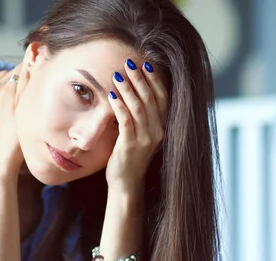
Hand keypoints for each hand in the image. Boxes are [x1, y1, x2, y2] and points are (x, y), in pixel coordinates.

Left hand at [106, 60, 167, 192]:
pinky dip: (119, 106)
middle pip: (151, 99)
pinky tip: (112, 95)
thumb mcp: (143, 134)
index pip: (163, 98)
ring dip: (128, 89)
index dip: (155, 80)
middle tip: (129, 63)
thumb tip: (135, 91)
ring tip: (118, 74)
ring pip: (139, 108)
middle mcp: (158, 132)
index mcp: (163, 127)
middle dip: (140, 79)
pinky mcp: (130, 145)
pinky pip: (126, 121)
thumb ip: (143, 116)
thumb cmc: (131, 156)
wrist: (126, 183)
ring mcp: (145, 139)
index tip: (146, 64)